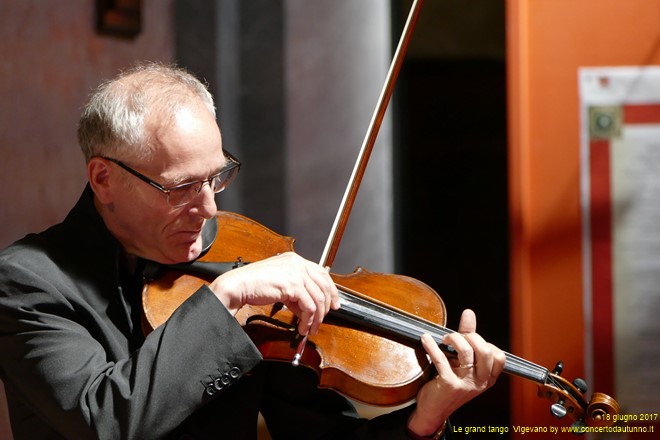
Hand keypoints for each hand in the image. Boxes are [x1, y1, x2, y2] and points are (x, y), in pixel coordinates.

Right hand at [208, 252, 339, 334]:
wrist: (238, 286)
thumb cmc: (253, 284)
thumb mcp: (280, 285)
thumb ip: (295, 293)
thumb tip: (307, 307)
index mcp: (294, 260)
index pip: (321, 273)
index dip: (331, 290)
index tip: (334, 303)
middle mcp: (297, 263)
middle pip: (324, 285)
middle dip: (327, 305)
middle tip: (323, 319)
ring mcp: (296, 272)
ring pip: (318, 298)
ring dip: (316, 317)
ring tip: (309, 328)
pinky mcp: (293, 285)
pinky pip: (309, 306)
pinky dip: (308, 320)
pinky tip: (302, 327)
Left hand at [407, 309, 505, 436]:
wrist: (433, 410)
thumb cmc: (449, 384)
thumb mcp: (462, 364)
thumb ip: (467, 339)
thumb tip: (469, 313)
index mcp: (488, 379)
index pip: (498, 356)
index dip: (484, 342)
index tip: (469, 339)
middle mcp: (480, 382)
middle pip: (485, 350)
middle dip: (470, 336)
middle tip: (456, 337)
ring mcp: (466, 384)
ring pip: (466, 351)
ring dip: (453, 338)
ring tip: (444, 338)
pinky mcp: (449, 385)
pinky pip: (441, 359)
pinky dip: (432, 345)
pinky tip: (425, 339)